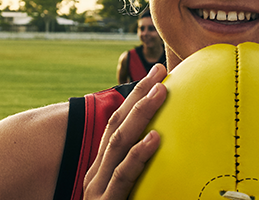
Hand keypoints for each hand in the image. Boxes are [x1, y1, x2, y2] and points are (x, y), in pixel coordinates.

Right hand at [83, 64, 167, 198]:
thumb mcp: (124, 192)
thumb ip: (136, 172)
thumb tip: (163, 148)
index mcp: (100, 167)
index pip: (116, 124)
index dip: (134, 98)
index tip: (155, 77)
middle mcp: (95, 173)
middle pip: (116, 124)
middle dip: (138, 95)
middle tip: (159, 71)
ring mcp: (98, 188)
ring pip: (119, 142)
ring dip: (141, 113)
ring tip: (160, 92)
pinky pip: (124, 174)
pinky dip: (139, 154)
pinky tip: (155, 138)